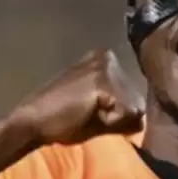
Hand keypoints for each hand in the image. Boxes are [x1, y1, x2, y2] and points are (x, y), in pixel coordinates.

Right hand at [10, 49, 144, 145]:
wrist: (33, 122)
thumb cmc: (63, 120)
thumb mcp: (99, 112)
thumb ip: (123, 112)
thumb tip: (144, 121)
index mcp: (105, 59)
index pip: (133, 96)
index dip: (115, 114)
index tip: (87, 110)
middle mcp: (108, 56)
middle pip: (136, 100)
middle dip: (117, 117)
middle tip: (85, 114)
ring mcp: (106, 66)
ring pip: (134, 108)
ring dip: (113, 121)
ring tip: (85, 114)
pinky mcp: (103, 81)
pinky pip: (126, 113)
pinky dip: (110, 122)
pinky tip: (85, 114)